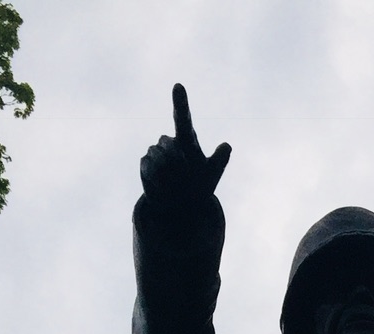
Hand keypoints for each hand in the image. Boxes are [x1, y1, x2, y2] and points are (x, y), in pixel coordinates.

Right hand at [139, 83, 230, 213]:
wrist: (182, 206)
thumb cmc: (198, 187)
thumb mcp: (212, 175)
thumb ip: (219, 160)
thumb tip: (227, 146)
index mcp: (188, 140)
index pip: (184, 118)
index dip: (181, 102)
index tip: (178, 86)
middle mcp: (171, 142)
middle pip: (169, 144)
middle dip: (176, 162)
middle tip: (185, 176)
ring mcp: (156, 151)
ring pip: (158, 155)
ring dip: (168, 173)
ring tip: (176, 184)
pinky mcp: (145, 162)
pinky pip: (149, 166)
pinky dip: (158, 179)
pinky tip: (164, 187)